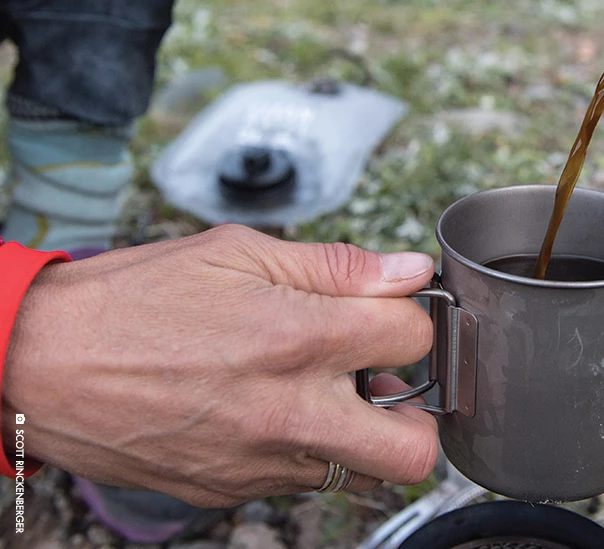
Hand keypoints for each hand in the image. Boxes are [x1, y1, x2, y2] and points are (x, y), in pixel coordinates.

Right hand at [1, 226, 437, 505]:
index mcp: (298, 338)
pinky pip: (299, 480)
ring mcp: (261, 462)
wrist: (42, 364)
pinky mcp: (231, 491)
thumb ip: (336, 266)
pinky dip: (302, 448)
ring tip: (322, 390)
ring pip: (359, 471)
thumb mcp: (239, 252)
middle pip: (416, 449)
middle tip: (390, 380)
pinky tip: (268, 408)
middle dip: (419, 413)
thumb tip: (408, 270)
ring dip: (360, 432)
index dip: (413, 317)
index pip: (417, 338)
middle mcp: (290, 412)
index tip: (392, 312)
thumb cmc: (134, 299)